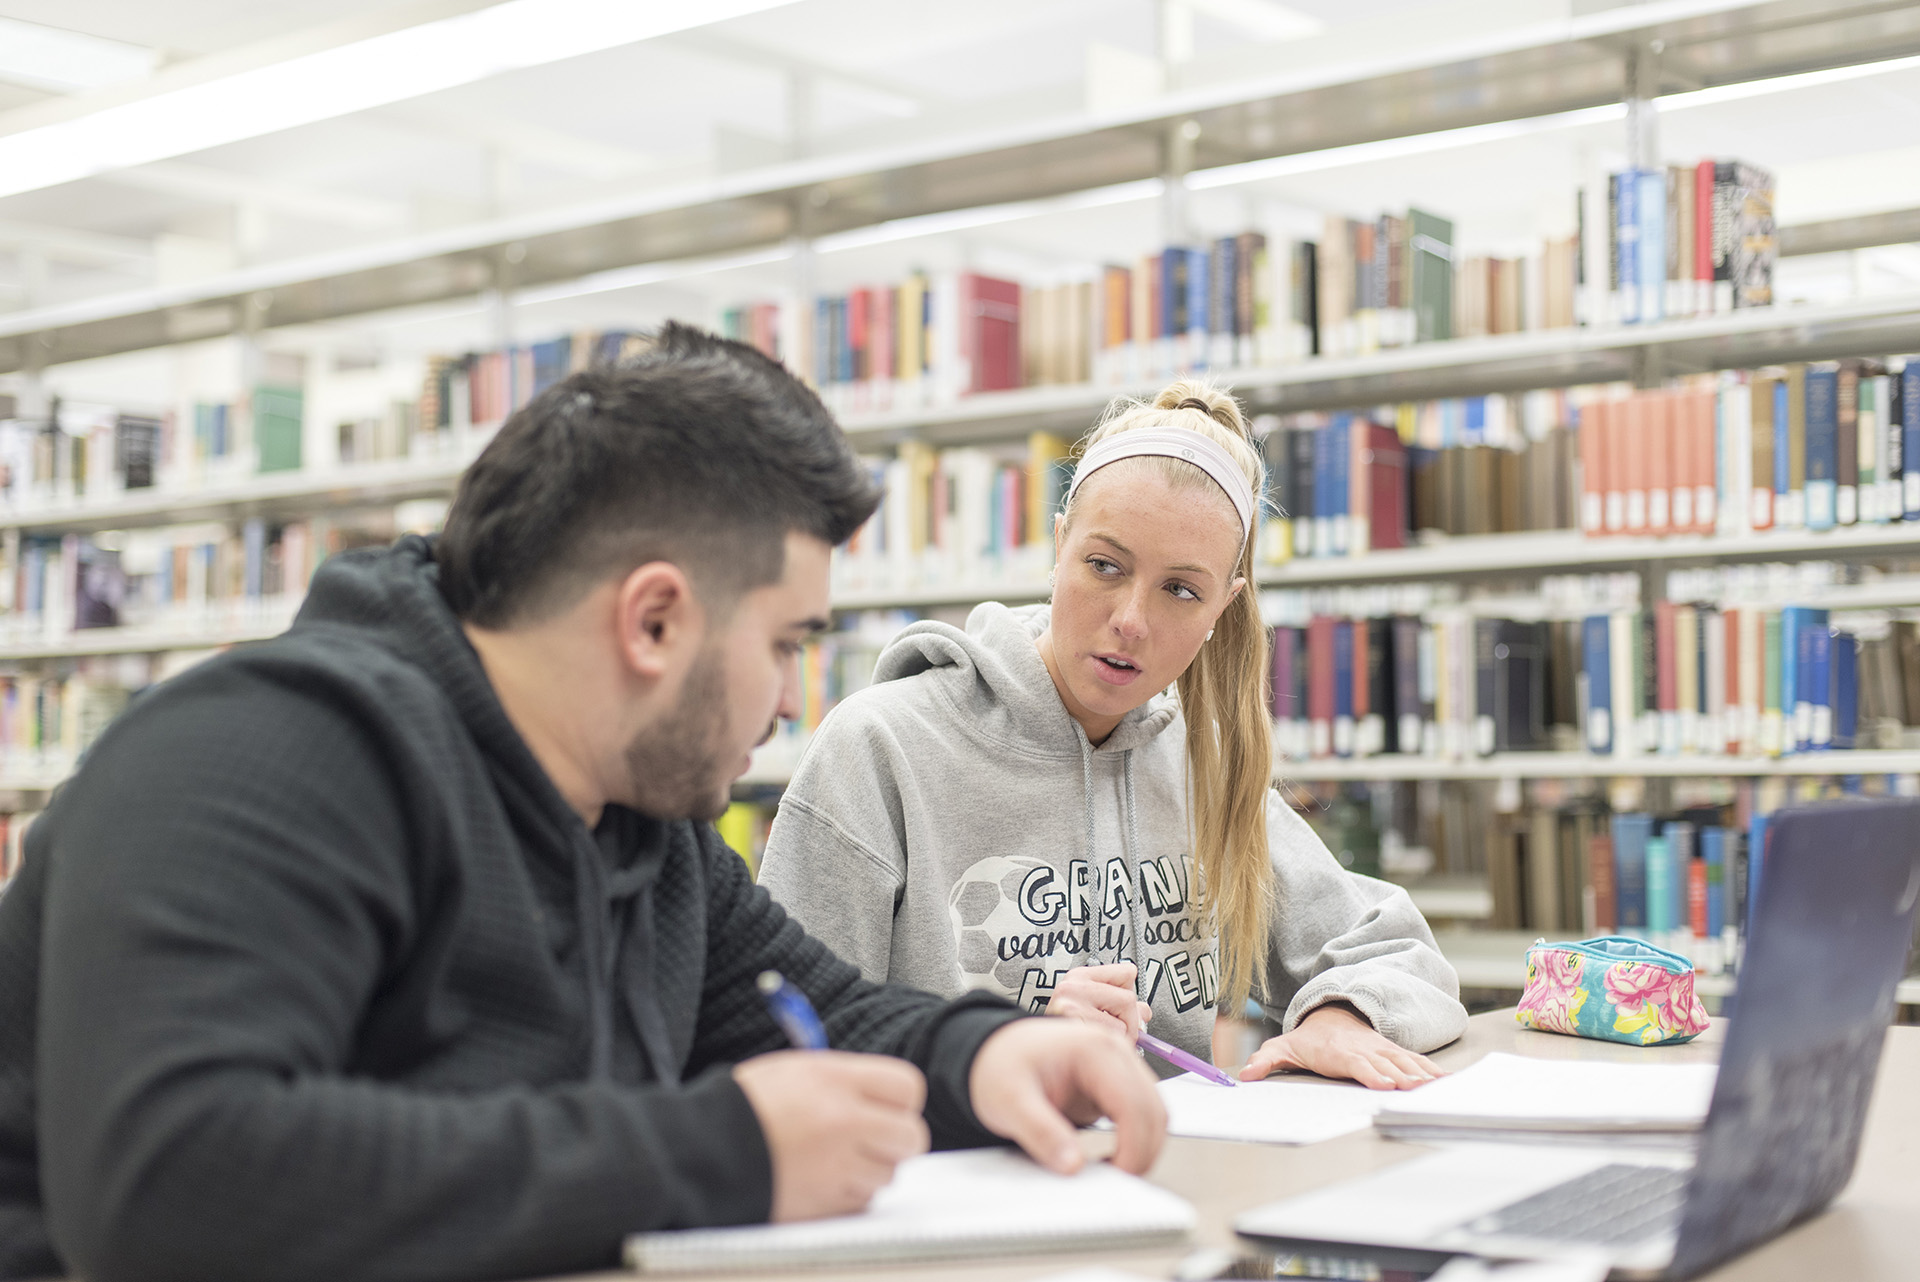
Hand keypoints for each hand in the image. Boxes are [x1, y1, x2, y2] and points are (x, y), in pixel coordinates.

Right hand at [733, 1050, 930, 1220]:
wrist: (704, 1149)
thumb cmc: (746, 1106)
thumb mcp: (795, 1070)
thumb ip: (845, 1080)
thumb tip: (883, 1096)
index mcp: (835, 1080)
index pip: (908, 1087)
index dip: (901, 1099)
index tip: (888, 1105)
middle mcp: (843, 1121)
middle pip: (911, 1136)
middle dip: (897, 1138)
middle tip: (875, 1137)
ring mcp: (836, 1165)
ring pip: (889, 1173)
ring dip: (872, 1167)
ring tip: (837, 1157)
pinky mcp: (825, 1202)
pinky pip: (862, 1199)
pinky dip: (851, 1192)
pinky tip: (824, 1177)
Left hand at [969, 1018, 1165, 1175]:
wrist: (993, 1049)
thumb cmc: (1000, 1064)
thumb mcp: (1009, 1100)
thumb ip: (1041, 1132)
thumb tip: (1073, 1165)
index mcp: (1094, 1049)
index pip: (1135, 1104)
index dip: (1134, 1147)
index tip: (1117, 1177)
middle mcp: (1115, 1053)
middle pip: (1154, 1111)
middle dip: (1143, 1152)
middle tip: (1116, 1182)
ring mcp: (1120, 1066)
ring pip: (1154, 1114)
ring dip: (1143, 1146)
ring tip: (1113, 1171)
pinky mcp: (1117, 1083)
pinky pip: (1142, 1114)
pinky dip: (1136, 1139)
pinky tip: (1112, 1156)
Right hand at [1047, 963, 1152, 1039]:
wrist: (1036, 1053)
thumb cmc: (1063, 1034)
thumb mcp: (1093, 1010)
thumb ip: (1120, 1006)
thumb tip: (1144, 1011)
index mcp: (1079, 977)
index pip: (1128, 973)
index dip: (1128, 995)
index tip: (1120, 1009)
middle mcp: (1072, 987)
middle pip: (1128, 999)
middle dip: (1128, 1022)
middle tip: (1114, 1033)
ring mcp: (1071, 1007)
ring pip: (1123, 1023)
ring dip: (1119, 1038)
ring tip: (1100, 1041)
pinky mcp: (1074, 1028)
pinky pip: (1112, 1039)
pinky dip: (1109, 1047)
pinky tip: (1092, 1047)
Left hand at [1239, 1002, 1441, 1089]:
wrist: (1330, 1017)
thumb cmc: (1308, 1040)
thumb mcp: (1283, 1048)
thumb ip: (1265, 1060)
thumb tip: (1245, 1074)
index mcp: (1341, 1052)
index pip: (1357, 1063)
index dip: (1371, 1073)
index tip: (1385, 1085)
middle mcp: (1365, 1049)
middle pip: (1386, 1065)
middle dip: (1403, 1078)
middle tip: (1418, 1091)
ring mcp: (1382, 1050)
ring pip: (1404, 1062)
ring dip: (1422, 1075)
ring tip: (1439, 1087)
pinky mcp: (1394, 1053)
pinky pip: (1415, 1061)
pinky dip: (1432, 1070)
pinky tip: (1447, 1081)